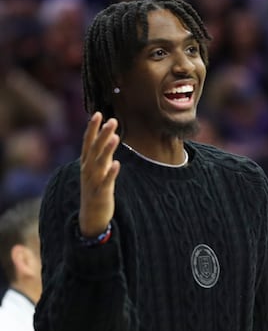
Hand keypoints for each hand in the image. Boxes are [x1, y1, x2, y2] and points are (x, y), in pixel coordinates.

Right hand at [79, 112, 120, 237]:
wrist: (91, 216)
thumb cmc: (96, 188)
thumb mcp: (98, 168)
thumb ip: (102, 153)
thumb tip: (109, 135)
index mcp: (86, 163)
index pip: (88, 142)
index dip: (92, 128)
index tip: (98, 113)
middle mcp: (88, 170)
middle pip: (95, 149)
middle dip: (102, 134)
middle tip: (112, 120)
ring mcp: (93, 181)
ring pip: (100, 163)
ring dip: (107, 150)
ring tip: (116, 137)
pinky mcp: (101, 193)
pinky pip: (106, 181)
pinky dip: (111, 172)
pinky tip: (117, 163)